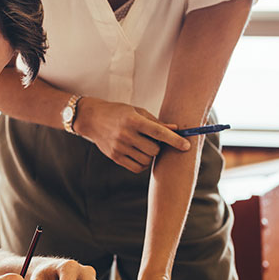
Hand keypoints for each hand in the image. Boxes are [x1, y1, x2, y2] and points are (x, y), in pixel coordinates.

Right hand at [73, 97, 189, 172]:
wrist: (92, 119)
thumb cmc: (118, 113)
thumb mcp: (136, 111)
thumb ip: (156, 122)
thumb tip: (175, 129)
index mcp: (133, 120)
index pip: (159, 132)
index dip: (175, 140)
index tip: (186, 146)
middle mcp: (126, 135)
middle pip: (154, 150)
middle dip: (159, 147)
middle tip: (154, 141)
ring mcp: (119, 147)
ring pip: (146, 160)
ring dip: (151, 156)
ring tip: (145, 146)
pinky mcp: (115, 157)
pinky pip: (137, 167)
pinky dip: (143, 164)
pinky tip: (140, 155)